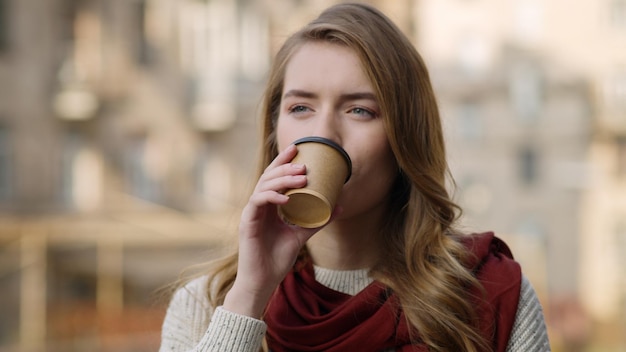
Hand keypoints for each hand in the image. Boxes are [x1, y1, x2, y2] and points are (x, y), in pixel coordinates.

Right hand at [223, 144, 320, 317]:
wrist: (263, 282)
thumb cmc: (277, 260)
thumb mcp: (301, 236)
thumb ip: (317, 221)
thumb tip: (339, 206)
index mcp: (268, 207)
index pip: (273, 178)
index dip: (283, 162)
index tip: (297, 149)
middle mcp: (258, 207)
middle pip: (267, 177)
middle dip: (284, 166)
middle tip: (302, 162)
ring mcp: (251, 213)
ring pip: (263, 186)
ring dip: (282, 179)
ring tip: (301, 177)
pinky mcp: (247, 223)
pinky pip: (257, 203)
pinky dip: (271, 197)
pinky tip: (286, 198)